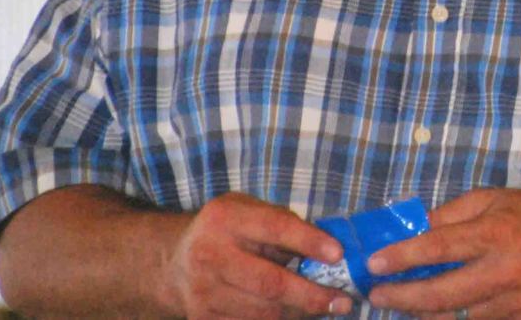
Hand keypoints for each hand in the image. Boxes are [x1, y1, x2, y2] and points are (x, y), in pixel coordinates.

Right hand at [163, 191, 354, 318]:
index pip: (275, 228)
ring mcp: (203, 292)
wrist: (176, 263)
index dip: (309, 242)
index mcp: (226, 218)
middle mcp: (210, 255)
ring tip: (329, 307)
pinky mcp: (203, 319)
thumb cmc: (228, 231)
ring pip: (264, 313)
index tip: (338, 254)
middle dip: (312, 294)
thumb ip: (283, 222)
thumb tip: (329, 247)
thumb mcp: (249, 210)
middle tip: (345, 300)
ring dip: (302, 313)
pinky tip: (299, 315)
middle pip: (270, 283)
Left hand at [364, 188, 520, 319]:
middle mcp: (504, 270)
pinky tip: (438, 315)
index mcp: (496, 232)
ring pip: (455, 318)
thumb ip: (452, 215)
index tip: (373, 263)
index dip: (400, 257)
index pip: (437, 247)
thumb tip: (411, 230)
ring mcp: (515, 303)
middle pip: (440, 294)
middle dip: (401, 298)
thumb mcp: (496, 199)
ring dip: (423, 313)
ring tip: (403, 304)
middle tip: (377, 296)